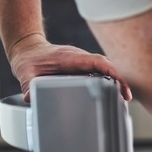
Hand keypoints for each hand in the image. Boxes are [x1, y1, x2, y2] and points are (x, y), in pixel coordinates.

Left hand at [7, 34, 131, 102]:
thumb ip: (28, 87)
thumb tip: (31, 100)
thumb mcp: (25, 74)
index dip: (111, 72)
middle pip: (106, 67)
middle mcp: (80, 59)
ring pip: (105, 70)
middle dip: (118, 80)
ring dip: (115, 83)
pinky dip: (108, 84)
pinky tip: (113, 97)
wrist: (28, 51)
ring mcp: (82, 64)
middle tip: (126, 98)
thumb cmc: (29, 60)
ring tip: (123, 100)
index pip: (96, 62)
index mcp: (70, 58)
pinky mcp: (82, 70)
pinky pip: (99, 74)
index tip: (120, 84)